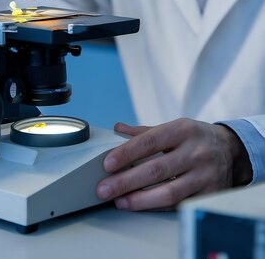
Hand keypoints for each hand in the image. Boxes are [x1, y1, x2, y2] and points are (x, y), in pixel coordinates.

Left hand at [97, 118, 251, 210]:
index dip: (127, 153)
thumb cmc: (196, 138)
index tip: (107, 163)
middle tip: (104, 188)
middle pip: (156, 169)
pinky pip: (179, 205)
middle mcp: (195, 151)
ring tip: (120, 201)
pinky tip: (141, 206)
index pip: (150, 141)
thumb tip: (118, 129)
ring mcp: (204, 175)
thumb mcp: (175, 127)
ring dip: (140, 199)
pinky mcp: (209, 194)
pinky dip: (157, 207)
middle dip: (126, 181)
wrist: (231, 151)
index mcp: (183, 129)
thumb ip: (146, 131)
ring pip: (168, 192)